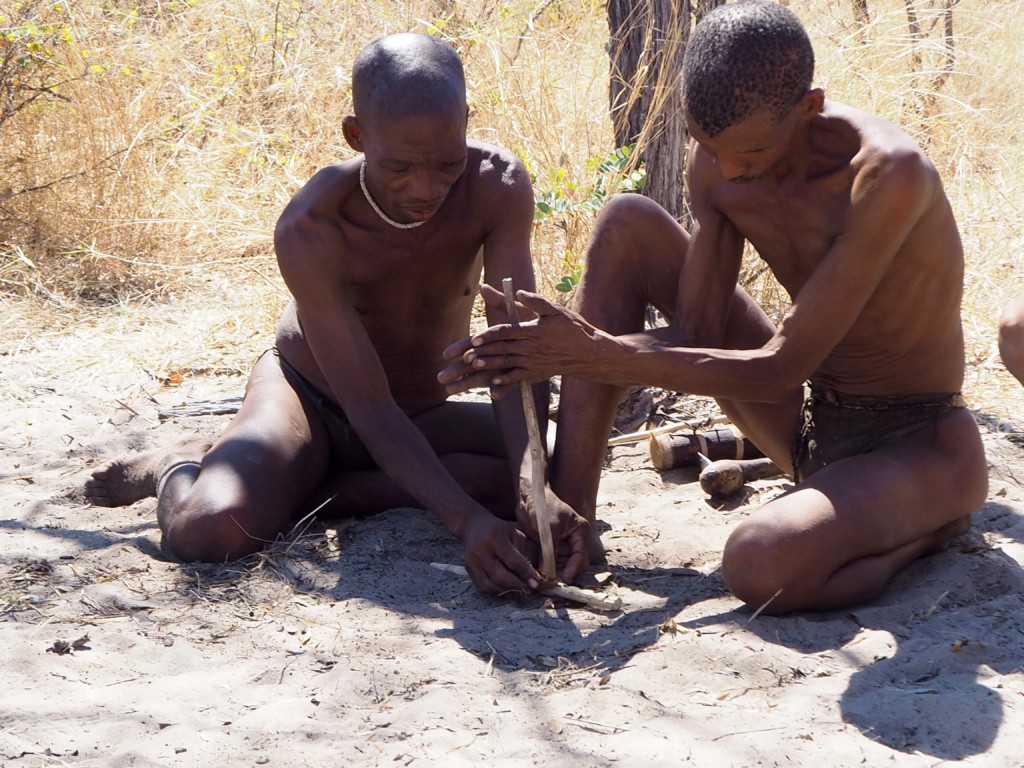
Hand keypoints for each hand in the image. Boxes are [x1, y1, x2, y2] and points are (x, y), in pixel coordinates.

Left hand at [439, 285, 610, 397]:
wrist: (590, 352)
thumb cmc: (573, 328)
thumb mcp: (556, 310)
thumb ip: (536, 302)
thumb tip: (519, 292)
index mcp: (533, 330)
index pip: (506, 332)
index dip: (489, 335)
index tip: (475, 338)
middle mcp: (532, 347)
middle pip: (502, 348)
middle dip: (483, 351)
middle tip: (465, 355)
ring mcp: (535, 362)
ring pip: (508, 363)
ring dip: (490, 365)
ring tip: (474, 366)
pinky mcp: (538, 373)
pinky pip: (519, 377)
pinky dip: (506, 380)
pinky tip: (494, 383)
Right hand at [460, 513, 543, 595]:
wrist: (474, 526)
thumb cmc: (500, 530)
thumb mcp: (515, 533)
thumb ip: (525, 552)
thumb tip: (536, 574)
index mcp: (495, 538)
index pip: (513, 561)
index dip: (526, 574)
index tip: (536, 584)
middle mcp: (481, 550)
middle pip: (500, 576)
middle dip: (517, 586)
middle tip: (529, 589)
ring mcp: (472, 561)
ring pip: (490, 585)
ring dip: (507, 590)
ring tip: (519, 588)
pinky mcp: (468, 569)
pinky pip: (483, 587)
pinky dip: (497, 591)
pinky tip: (506, 588)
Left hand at [518, 485, 590, 584]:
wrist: (529, 497)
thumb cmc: (543, 507)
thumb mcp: (549, 530)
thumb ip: (551, 552)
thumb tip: (550, 573)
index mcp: (581, 532)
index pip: (581, 556)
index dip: (572, 569)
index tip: (563, 579)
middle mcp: (575, 540)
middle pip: (574, 564)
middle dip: (564, 572)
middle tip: (551, 581)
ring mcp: (563, 544)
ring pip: (563, 565)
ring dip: (554, 572)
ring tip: (543, 578)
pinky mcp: (552, 546)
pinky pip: (552, 562)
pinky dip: (547, 568)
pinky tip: (538, 571)